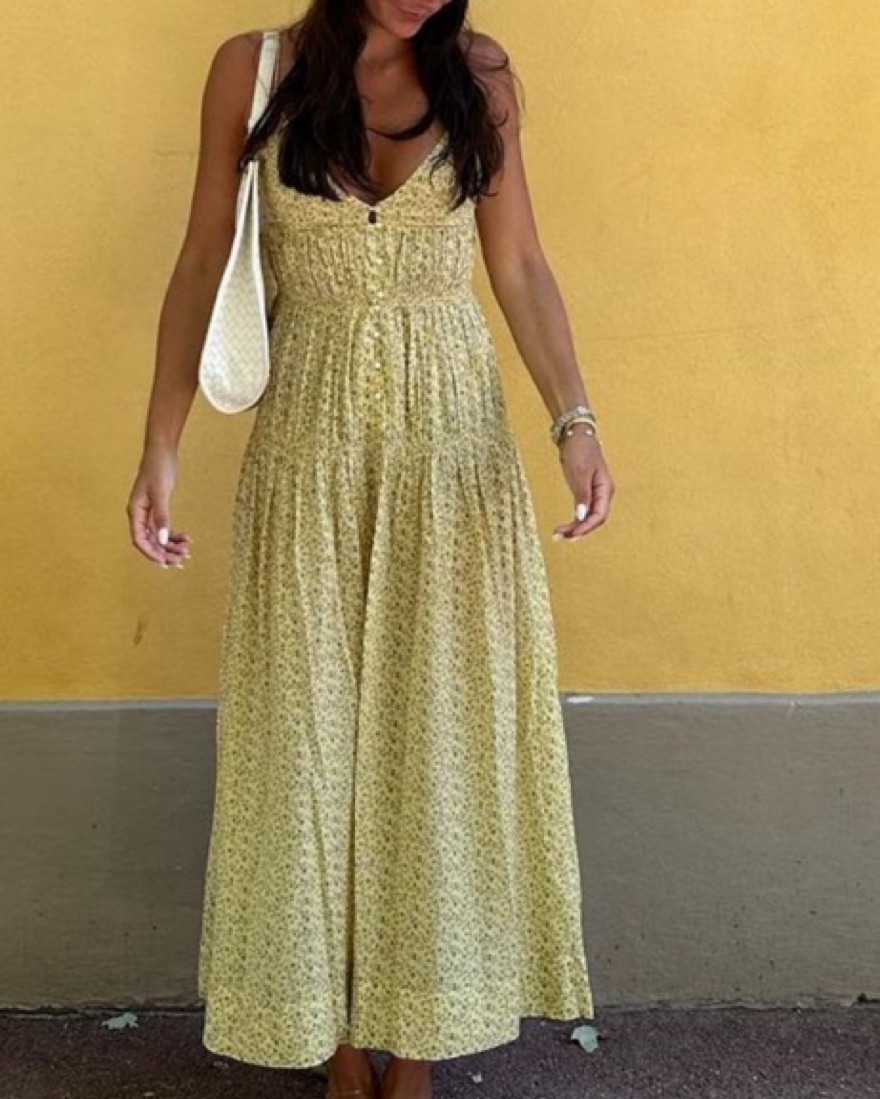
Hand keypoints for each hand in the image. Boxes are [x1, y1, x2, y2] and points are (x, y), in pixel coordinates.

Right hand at [126, 446, 192, 568]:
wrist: (162, 450)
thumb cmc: (158, 467)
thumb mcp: (161, 493)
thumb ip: (162, 516)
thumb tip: (163, 539)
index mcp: (135, 511)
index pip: (139, 540)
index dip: (151, 553)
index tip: (166, 562)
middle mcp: (139, 514)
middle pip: (149, 541)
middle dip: (164, 552)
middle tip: (181, 560)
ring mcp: (148, 511)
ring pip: (158, 536)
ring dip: (171, 546)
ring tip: (186, 552)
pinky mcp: (158, 507)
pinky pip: (164, 527)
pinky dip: (174, 534)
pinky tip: (186, 538)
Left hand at [552, 431, 614, 541]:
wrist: (576, 434)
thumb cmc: (580, 450)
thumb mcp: (580, 473)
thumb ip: (581, 496)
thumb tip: (580, 516)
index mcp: (606, 489)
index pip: (599, 515)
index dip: (586, 527)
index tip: (572, 535)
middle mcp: (602, 493)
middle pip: (594, 519)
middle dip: (578, 530)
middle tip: (560, 538)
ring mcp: (595, 493)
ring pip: (587, 516)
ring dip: (574, 527)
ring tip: (558, 535)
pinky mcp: (586, 491)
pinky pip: (582, 510)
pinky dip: (574, 519)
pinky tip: (565, 526)